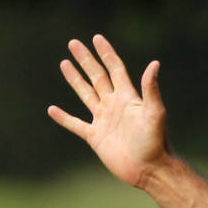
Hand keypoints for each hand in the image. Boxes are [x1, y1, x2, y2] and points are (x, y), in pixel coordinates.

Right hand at [47, 34, 171, 188]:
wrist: (149, 169)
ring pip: (86, 94)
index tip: (96, 38)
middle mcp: (114, 105)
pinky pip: (76, 124)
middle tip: (74, 43)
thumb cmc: (155, 142)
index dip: (106, 54)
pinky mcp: (95, 137)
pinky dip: (64, 117)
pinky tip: (52, 110)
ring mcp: (104, 120)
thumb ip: (151, 89)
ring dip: (75, 79)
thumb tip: (155, 63)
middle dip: (86, 60)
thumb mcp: (155, 113)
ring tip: (64, 63)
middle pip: (97, 77)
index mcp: (128, 98)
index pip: (115, 69)